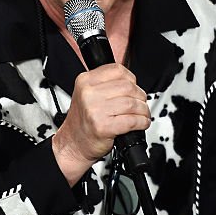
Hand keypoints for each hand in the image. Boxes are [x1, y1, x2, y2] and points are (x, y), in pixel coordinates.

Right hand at [51, 64, 149, 184]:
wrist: (72, 143)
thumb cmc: (83, 121)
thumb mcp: (87, 94)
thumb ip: (106, 84)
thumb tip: (132, 83)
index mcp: (85, 81)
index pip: (117, 70)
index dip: (131, 79)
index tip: (133, 88)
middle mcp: (88, 94)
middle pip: (128, 87)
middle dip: (140, 97)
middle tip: (140, 104)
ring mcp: (95, 110)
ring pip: (132, 104)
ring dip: (143, 111)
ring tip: (142, 115)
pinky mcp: (103, 127)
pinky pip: (132, 120)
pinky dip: (141, 122)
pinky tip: (140, 123)